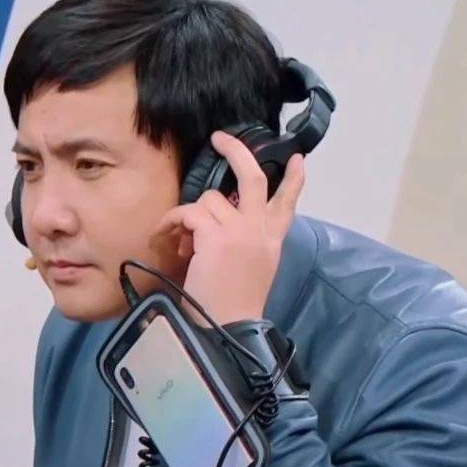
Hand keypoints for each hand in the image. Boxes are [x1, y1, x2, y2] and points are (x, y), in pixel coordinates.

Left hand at [155, 131, 305, 324]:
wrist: (229, 328)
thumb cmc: (234, 306)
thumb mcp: (254, 268)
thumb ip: (247, 240)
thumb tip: (220, 218)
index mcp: (272, 241)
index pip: (287, 203)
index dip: (293, 179)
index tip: (297, 158)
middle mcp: (259, 230)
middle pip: (253, 178)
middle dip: (236, 151)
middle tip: (220, 138)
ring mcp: (239, 231)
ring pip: (209, 198)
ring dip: (190, 215)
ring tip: (183, 240)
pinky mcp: (216, 236)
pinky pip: (189, 212)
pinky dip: (174, 222)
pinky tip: (169, 238)